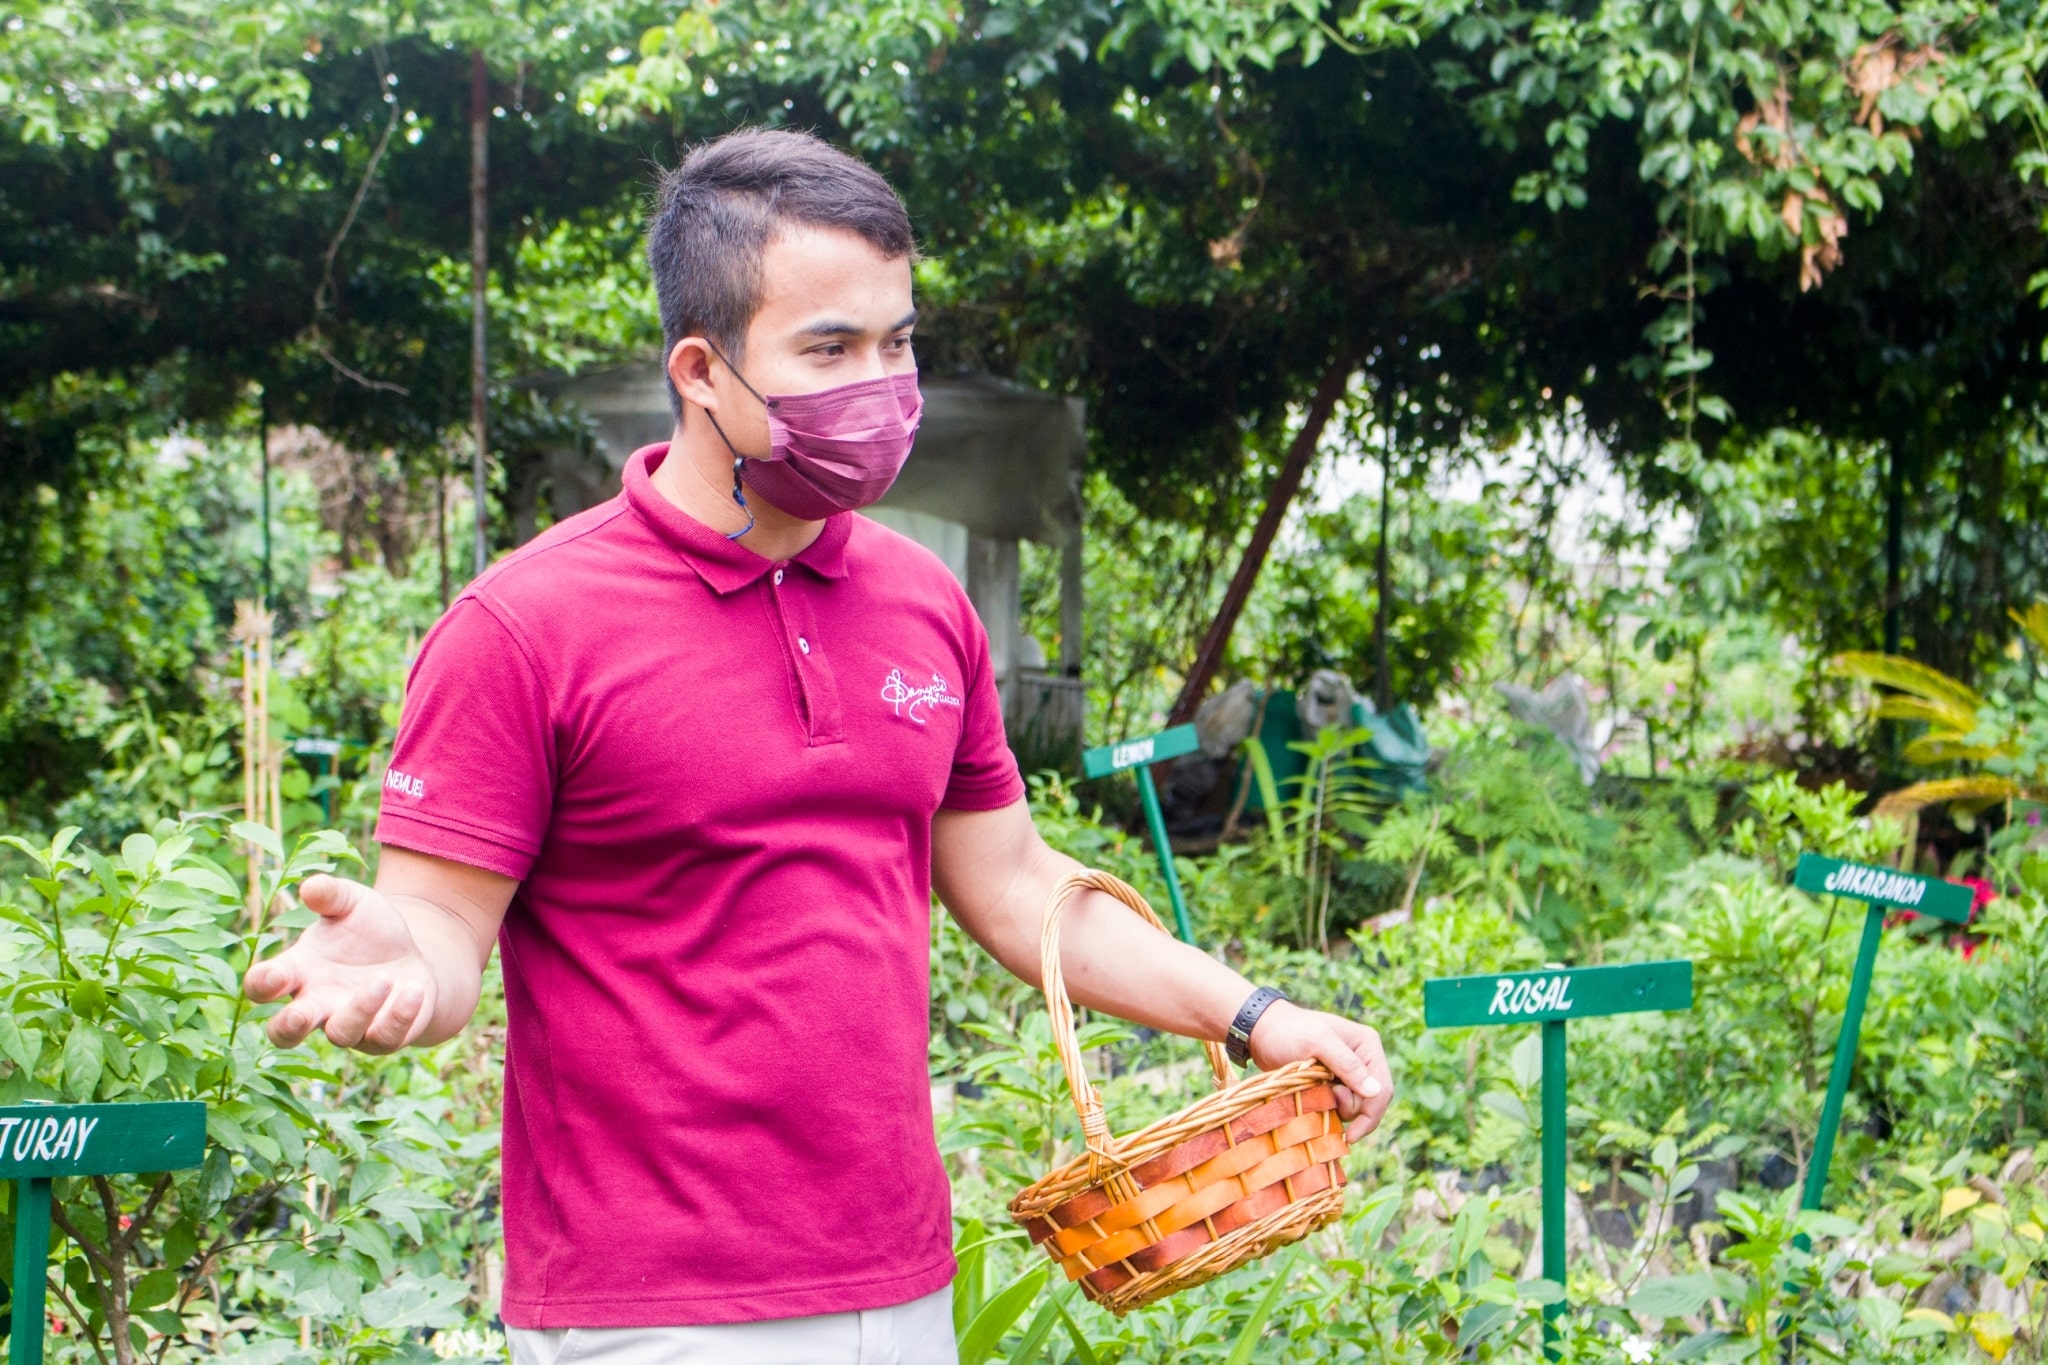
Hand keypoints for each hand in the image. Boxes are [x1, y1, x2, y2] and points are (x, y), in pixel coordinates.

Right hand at [242, 874, 437, 1053]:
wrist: (411, 956)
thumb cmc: (368, 930)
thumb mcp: (352, 903)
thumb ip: (331, 894)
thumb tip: (310, 887)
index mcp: (298, 971)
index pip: (263, 985)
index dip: (262, 984)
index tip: (276, 975)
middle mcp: (317, 1005)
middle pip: (283, 1034)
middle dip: (287, 1028)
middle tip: (300, 1015)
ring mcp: (349, 1025)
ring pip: (341, 1034)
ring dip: (360, 1008)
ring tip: (384, 977)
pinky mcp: (383, 1036)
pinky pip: (385, 1039)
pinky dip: (399, 1016)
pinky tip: (414, 991)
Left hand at [1247, 1000, 1393, 1142]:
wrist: (1262, 1032)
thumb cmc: (1288, 1032)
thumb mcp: (1317, 1042)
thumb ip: (1348, 1065)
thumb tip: (1376, 1092)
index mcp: (1367, 1045)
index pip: (1382, 1089)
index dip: (1370, 1115)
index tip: (1350, 1135)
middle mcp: (1363, 1059)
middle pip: (1370, 1102)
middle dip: (1350, 1109)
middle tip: (1325, 1099)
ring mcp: (1348, 1072)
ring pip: (1355, 1107)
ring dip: (1337, 1110)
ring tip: (1316, 1095)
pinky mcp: (1333, 1083)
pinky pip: (1340, 1106)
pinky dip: (1329, 1109)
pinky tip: (1314, 1103)